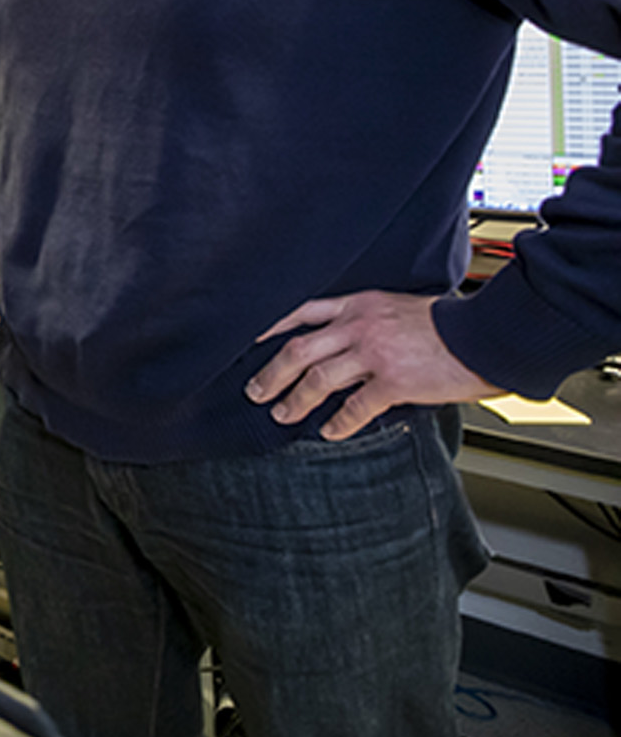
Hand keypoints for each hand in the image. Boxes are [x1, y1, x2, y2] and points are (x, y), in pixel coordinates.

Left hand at [246, 290, 495, 440]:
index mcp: (358, 305)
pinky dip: (338, 422)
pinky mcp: (394, 382)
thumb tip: (342, 341)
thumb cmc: (447, 324)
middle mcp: (359, 326)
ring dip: (295, 400)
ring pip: (318, 379)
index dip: (270, 327)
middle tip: (256, 392)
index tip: (249, 341)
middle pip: (298, 350)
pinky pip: (354, 406)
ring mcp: (374, 354)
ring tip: (282, 414)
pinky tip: (329, 431)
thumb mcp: (397, 307)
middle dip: (271, 374)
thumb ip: (367, 319)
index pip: (300, 311)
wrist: (486, 335)